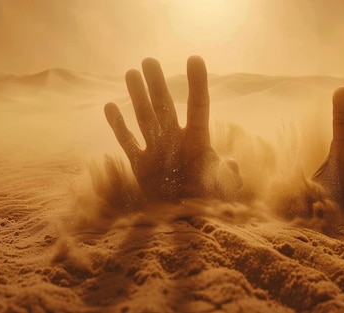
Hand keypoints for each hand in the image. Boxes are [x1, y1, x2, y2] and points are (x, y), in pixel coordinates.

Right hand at [104, 56, 241, 201]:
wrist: (188, 226)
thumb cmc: (210, 206)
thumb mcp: (223, 191)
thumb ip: (228, 178)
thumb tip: (232, 163)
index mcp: (198, 142)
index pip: (198, 106)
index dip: (197, 83)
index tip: (194, 58)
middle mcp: (176, 141)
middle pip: (165, 106)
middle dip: (157, 84)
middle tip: (149, 61)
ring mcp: (157, 151)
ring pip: (145, 117)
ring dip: (138, 96)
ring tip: (131, 71)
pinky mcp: (141, 166)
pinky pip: (127, 141)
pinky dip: (118, 126)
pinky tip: (110, 106)